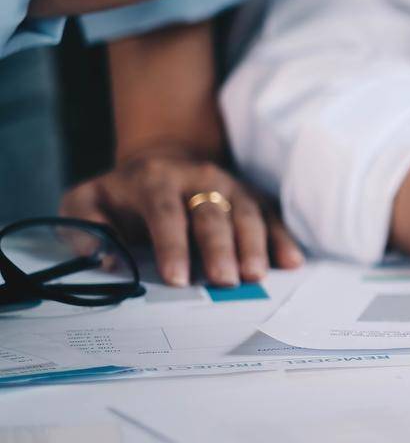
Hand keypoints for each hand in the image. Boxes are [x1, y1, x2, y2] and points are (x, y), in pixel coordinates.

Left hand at [59, 149, 301, 286]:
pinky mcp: (252, 197)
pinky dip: (283, 239)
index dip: (172, 246)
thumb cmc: (121, 196)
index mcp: (154, 179)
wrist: (161, 161)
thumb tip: (110, 261)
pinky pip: (272, 216)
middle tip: (225, 281)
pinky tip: (291, 262)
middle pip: (212, 213)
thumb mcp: (85, 203)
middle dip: (219, 248)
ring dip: (254, 245)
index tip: (178, 279)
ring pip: (246, 213)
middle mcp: (198, 177)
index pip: (165, 211)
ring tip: (255, 276)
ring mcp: (230, 185)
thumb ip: (86, 230)